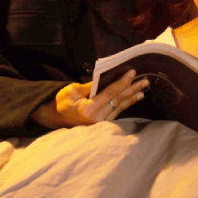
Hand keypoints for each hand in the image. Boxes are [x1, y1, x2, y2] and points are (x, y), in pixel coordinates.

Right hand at [30, 69, 147, 128]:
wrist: (52, 117)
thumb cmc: (60, 102)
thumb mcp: (73, 90)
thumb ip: (91, 86)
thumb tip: (106, 78)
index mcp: (89, 110)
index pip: (110, 93)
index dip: (122, 82)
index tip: (132, 73)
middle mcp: (97, 119)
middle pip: (118, 101)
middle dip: (132, 89)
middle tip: (144, 80)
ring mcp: (99, 124)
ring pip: (120, 107)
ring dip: (132, 97)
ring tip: (143, 89)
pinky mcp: (101, 124)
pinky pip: (116, 112)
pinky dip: (125, 104)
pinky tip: (133, 98)